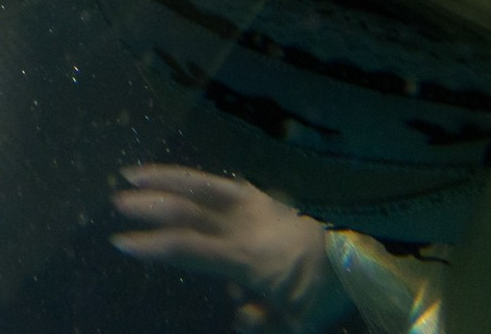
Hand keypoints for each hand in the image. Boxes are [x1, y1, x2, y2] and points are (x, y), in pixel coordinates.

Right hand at [112, 165, 352, 332]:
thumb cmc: (336, 290)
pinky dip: (198, 177)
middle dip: (148, 206)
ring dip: (165, 178)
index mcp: (248, 257)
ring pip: (202, 185)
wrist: (375, 247)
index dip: (151, 246)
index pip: (187, 247)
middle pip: (187, 210)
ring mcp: (258, 203)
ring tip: (132, 172)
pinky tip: (181, 177)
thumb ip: (263, 321)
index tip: (120, 242)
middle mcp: (247, 224)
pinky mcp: (271, 193)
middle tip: (116, 203)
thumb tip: (239, 313)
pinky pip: (226, 181)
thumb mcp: (300, 322)